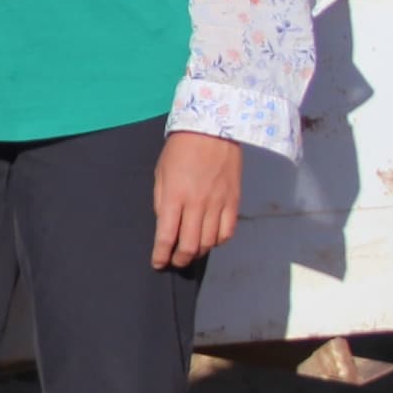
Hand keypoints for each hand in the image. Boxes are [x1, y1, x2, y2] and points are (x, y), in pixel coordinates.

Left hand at [150, 130, 240, 267]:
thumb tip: (165, 225)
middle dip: (180, 260)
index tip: (158, 263)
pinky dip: (218, 241)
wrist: (213, 129)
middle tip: (175, 262)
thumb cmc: (180, 150)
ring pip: (209, 242)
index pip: (166, 236)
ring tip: (190, 252)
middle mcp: (197, 204)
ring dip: (198, 252)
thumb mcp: (161, 173)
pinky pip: (227, 232)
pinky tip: (210, 239)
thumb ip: (162, 201)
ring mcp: (218, 204)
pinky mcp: (234, 201)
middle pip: (189, 245)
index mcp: (175, 196)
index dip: (161, 255)